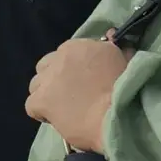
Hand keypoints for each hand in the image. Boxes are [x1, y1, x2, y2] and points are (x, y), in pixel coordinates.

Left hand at [25, 30, 133, 152]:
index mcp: (79, 46)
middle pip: (46, 67)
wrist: (120, 116)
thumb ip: (114, 51)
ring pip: (36, 84)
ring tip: (62, 108)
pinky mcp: (41, 100)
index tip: (84, 82)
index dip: (73, 70)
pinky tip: (55, 119)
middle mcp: (60, 58)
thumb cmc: (129, 91)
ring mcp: (48, 79)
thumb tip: (113, 41)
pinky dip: (41, 112)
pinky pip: (31, 105)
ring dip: (47, 95)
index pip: (66, 54)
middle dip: (55, 79)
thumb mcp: (125, 61)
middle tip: (71, 95)